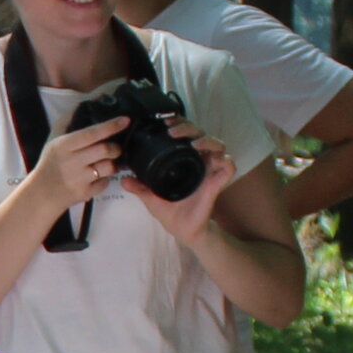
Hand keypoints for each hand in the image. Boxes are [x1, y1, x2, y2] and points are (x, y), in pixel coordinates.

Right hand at [20, 113, 132, 218]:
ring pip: (109, 167)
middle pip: (105, 150)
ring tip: (108, 161)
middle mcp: (72, 162)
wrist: (42, 192)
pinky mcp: (86, 193)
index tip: (126, 120)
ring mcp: (80, 179)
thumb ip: (70, 119)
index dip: (111, 126)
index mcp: (64, 145)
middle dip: (116, 147)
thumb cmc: (51, 161)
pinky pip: (105, 183)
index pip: (92, 133)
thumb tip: (93, 100)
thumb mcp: (54, 138)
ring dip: (113, 163)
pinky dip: (105, 178)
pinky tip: (98, 176)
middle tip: (114, 147)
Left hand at [117, 121, 240, 243]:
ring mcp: (210, 170)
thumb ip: (138, 186)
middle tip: (172, 130)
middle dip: (189, 127)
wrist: (182, 230)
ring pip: (217, 144)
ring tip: (192, 143)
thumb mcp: (150, 197)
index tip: (165, 122)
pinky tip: (213, 159)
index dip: (180, 123)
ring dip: (206, 139)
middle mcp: (199, 161)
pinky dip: (225, 160)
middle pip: (201, 134)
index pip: (186, 134)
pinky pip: (229, 166)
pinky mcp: (218, 182)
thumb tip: (123, 179)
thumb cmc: (170, 211)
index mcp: (184, 160)